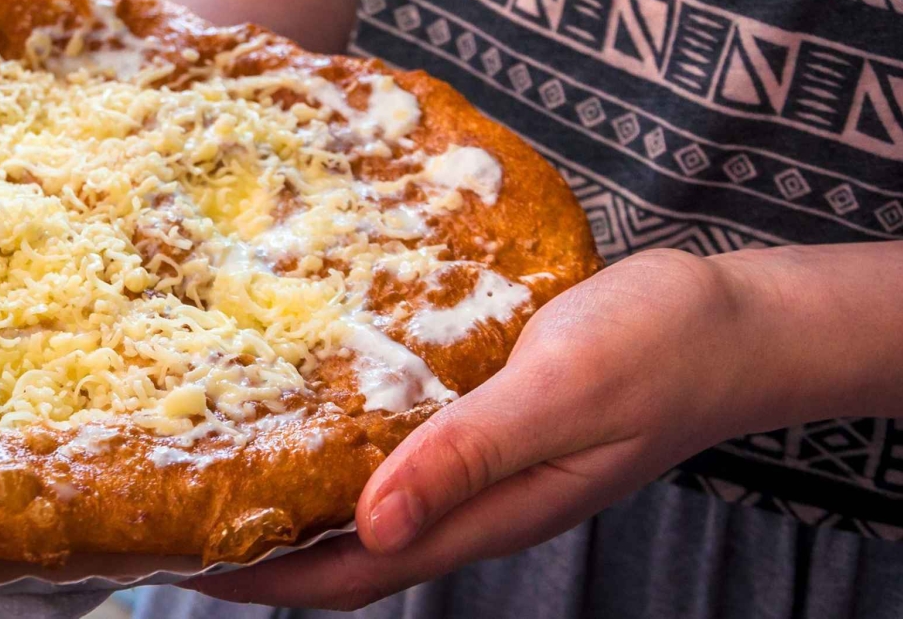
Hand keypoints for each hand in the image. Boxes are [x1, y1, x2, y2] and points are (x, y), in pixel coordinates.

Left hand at [184, 249, 774, 609]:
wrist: (731, 322)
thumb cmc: (655, 351)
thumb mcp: (557, 395)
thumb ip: (468, 457)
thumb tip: (370, 525)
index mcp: (486, 513)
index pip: (351, 574)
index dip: (262, 580)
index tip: (176, 561)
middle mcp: (474, 501)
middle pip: (345, 549)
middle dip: (258, 546)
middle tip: (171, 508)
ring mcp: (483, 464)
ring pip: (367, 501)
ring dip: (294, 496)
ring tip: (216, 463)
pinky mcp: (489, 420)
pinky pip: (399, 448)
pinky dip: (342, 442)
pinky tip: (308, 404)